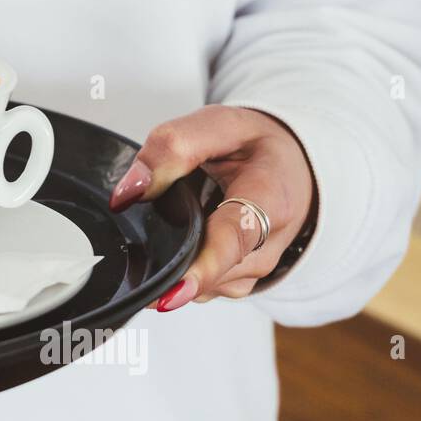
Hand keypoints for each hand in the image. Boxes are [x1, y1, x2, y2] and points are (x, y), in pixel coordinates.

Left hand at [108, 105, 315, 311]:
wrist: (293, 166)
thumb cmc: (255, 146)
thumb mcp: (220, 126)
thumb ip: (173, 148)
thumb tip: (128, 192)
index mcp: (271, 198)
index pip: (235, 239)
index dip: (203, 268)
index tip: (171, 294)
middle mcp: (268, 244)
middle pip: (213, 273)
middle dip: (173, 273)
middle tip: (139, 265)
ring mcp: (254, 268)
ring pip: (202, 286)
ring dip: (175, 267)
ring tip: (168, 227)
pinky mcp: (237, 280)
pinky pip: (200, 287)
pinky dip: (179, 270)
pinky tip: (174, 243)